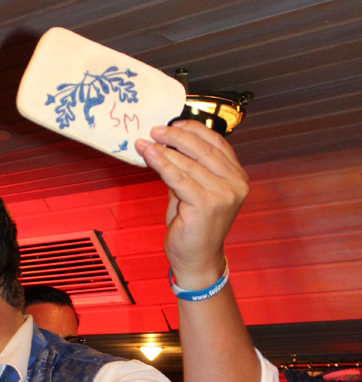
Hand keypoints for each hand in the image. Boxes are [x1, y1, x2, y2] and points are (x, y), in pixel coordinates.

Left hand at [135, 120, 248, 289]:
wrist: (197, 258)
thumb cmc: (194, 225)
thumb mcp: (194, 191)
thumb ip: (187, 168)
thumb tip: (165, 143)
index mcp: (237, 176)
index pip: (217, 142)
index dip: (194, 129)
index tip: (173, 123)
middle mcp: (236, 184)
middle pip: (203, 149)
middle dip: (176, 136)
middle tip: (155, 130)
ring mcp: (224, 195)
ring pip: (189, 163)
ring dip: (163, 150)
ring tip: (145, 143)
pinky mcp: (207, 205)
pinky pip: (179, 178)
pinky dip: (162, 164)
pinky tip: (149, 154)